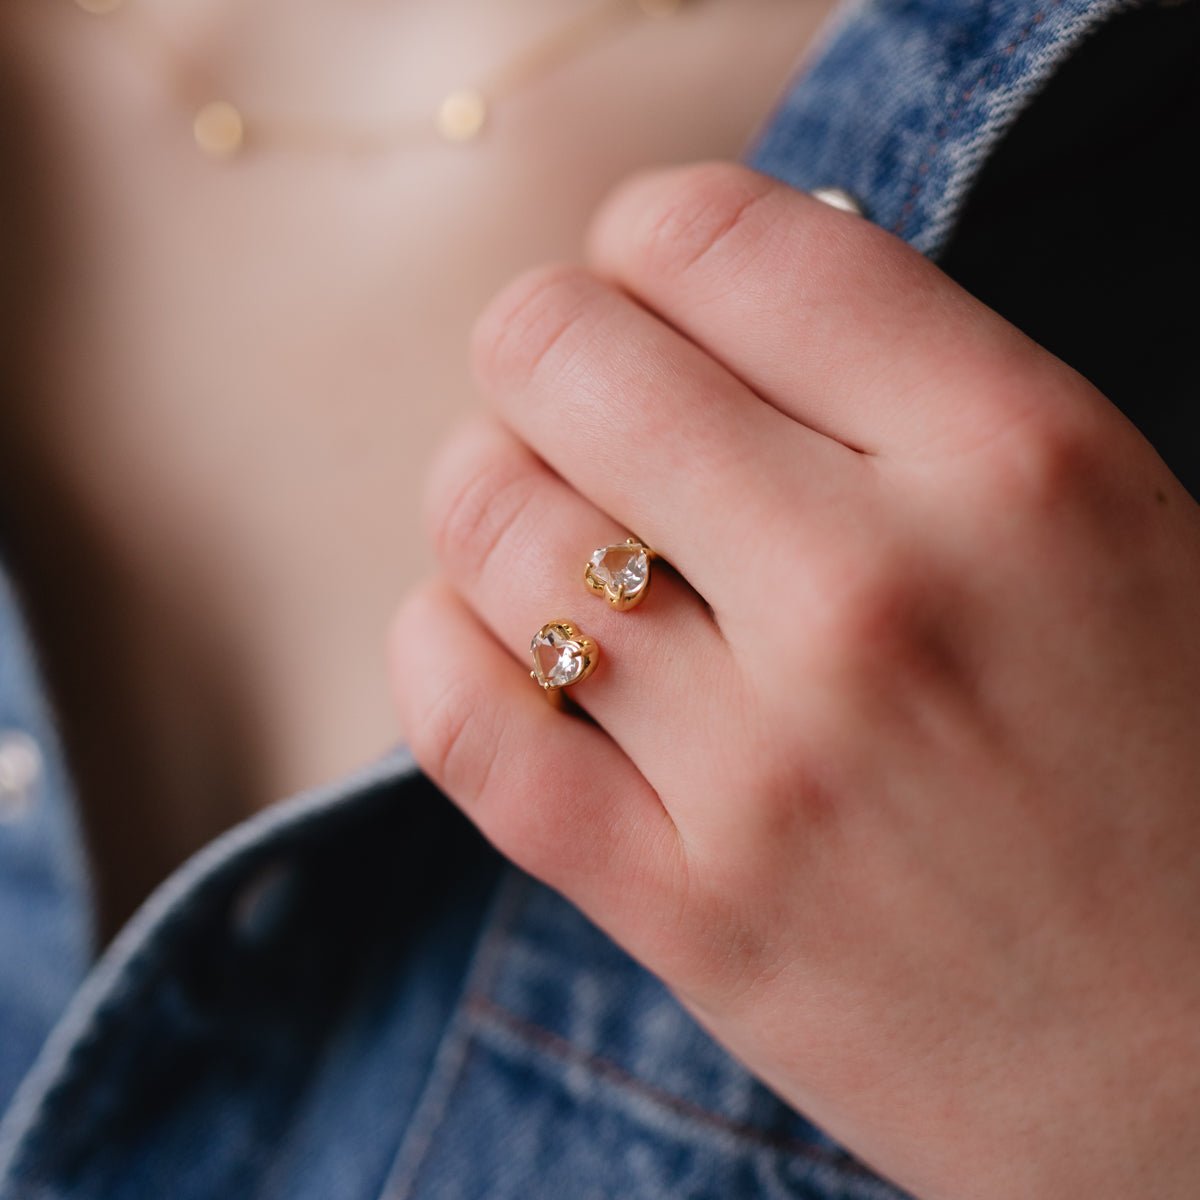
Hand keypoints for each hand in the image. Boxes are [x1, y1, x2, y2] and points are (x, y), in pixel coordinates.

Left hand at [387, 162, 1199, 1199]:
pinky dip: (435, 646)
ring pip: (487, 527)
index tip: (644, 286)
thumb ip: (912, 398)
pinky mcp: (688, 912)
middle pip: (563, 356)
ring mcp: (767, 767)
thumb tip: (708, 298)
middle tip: (577, 399)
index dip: (645, 238)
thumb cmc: (1175, 777)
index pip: (723, 239)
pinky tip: (483, 636)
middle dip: (543, 353)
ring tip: (542, 524)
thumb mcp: (1107, 527)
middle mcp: (876, 594)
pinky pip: (462, 725)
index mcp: (1018, 459)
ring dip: (484, 494)